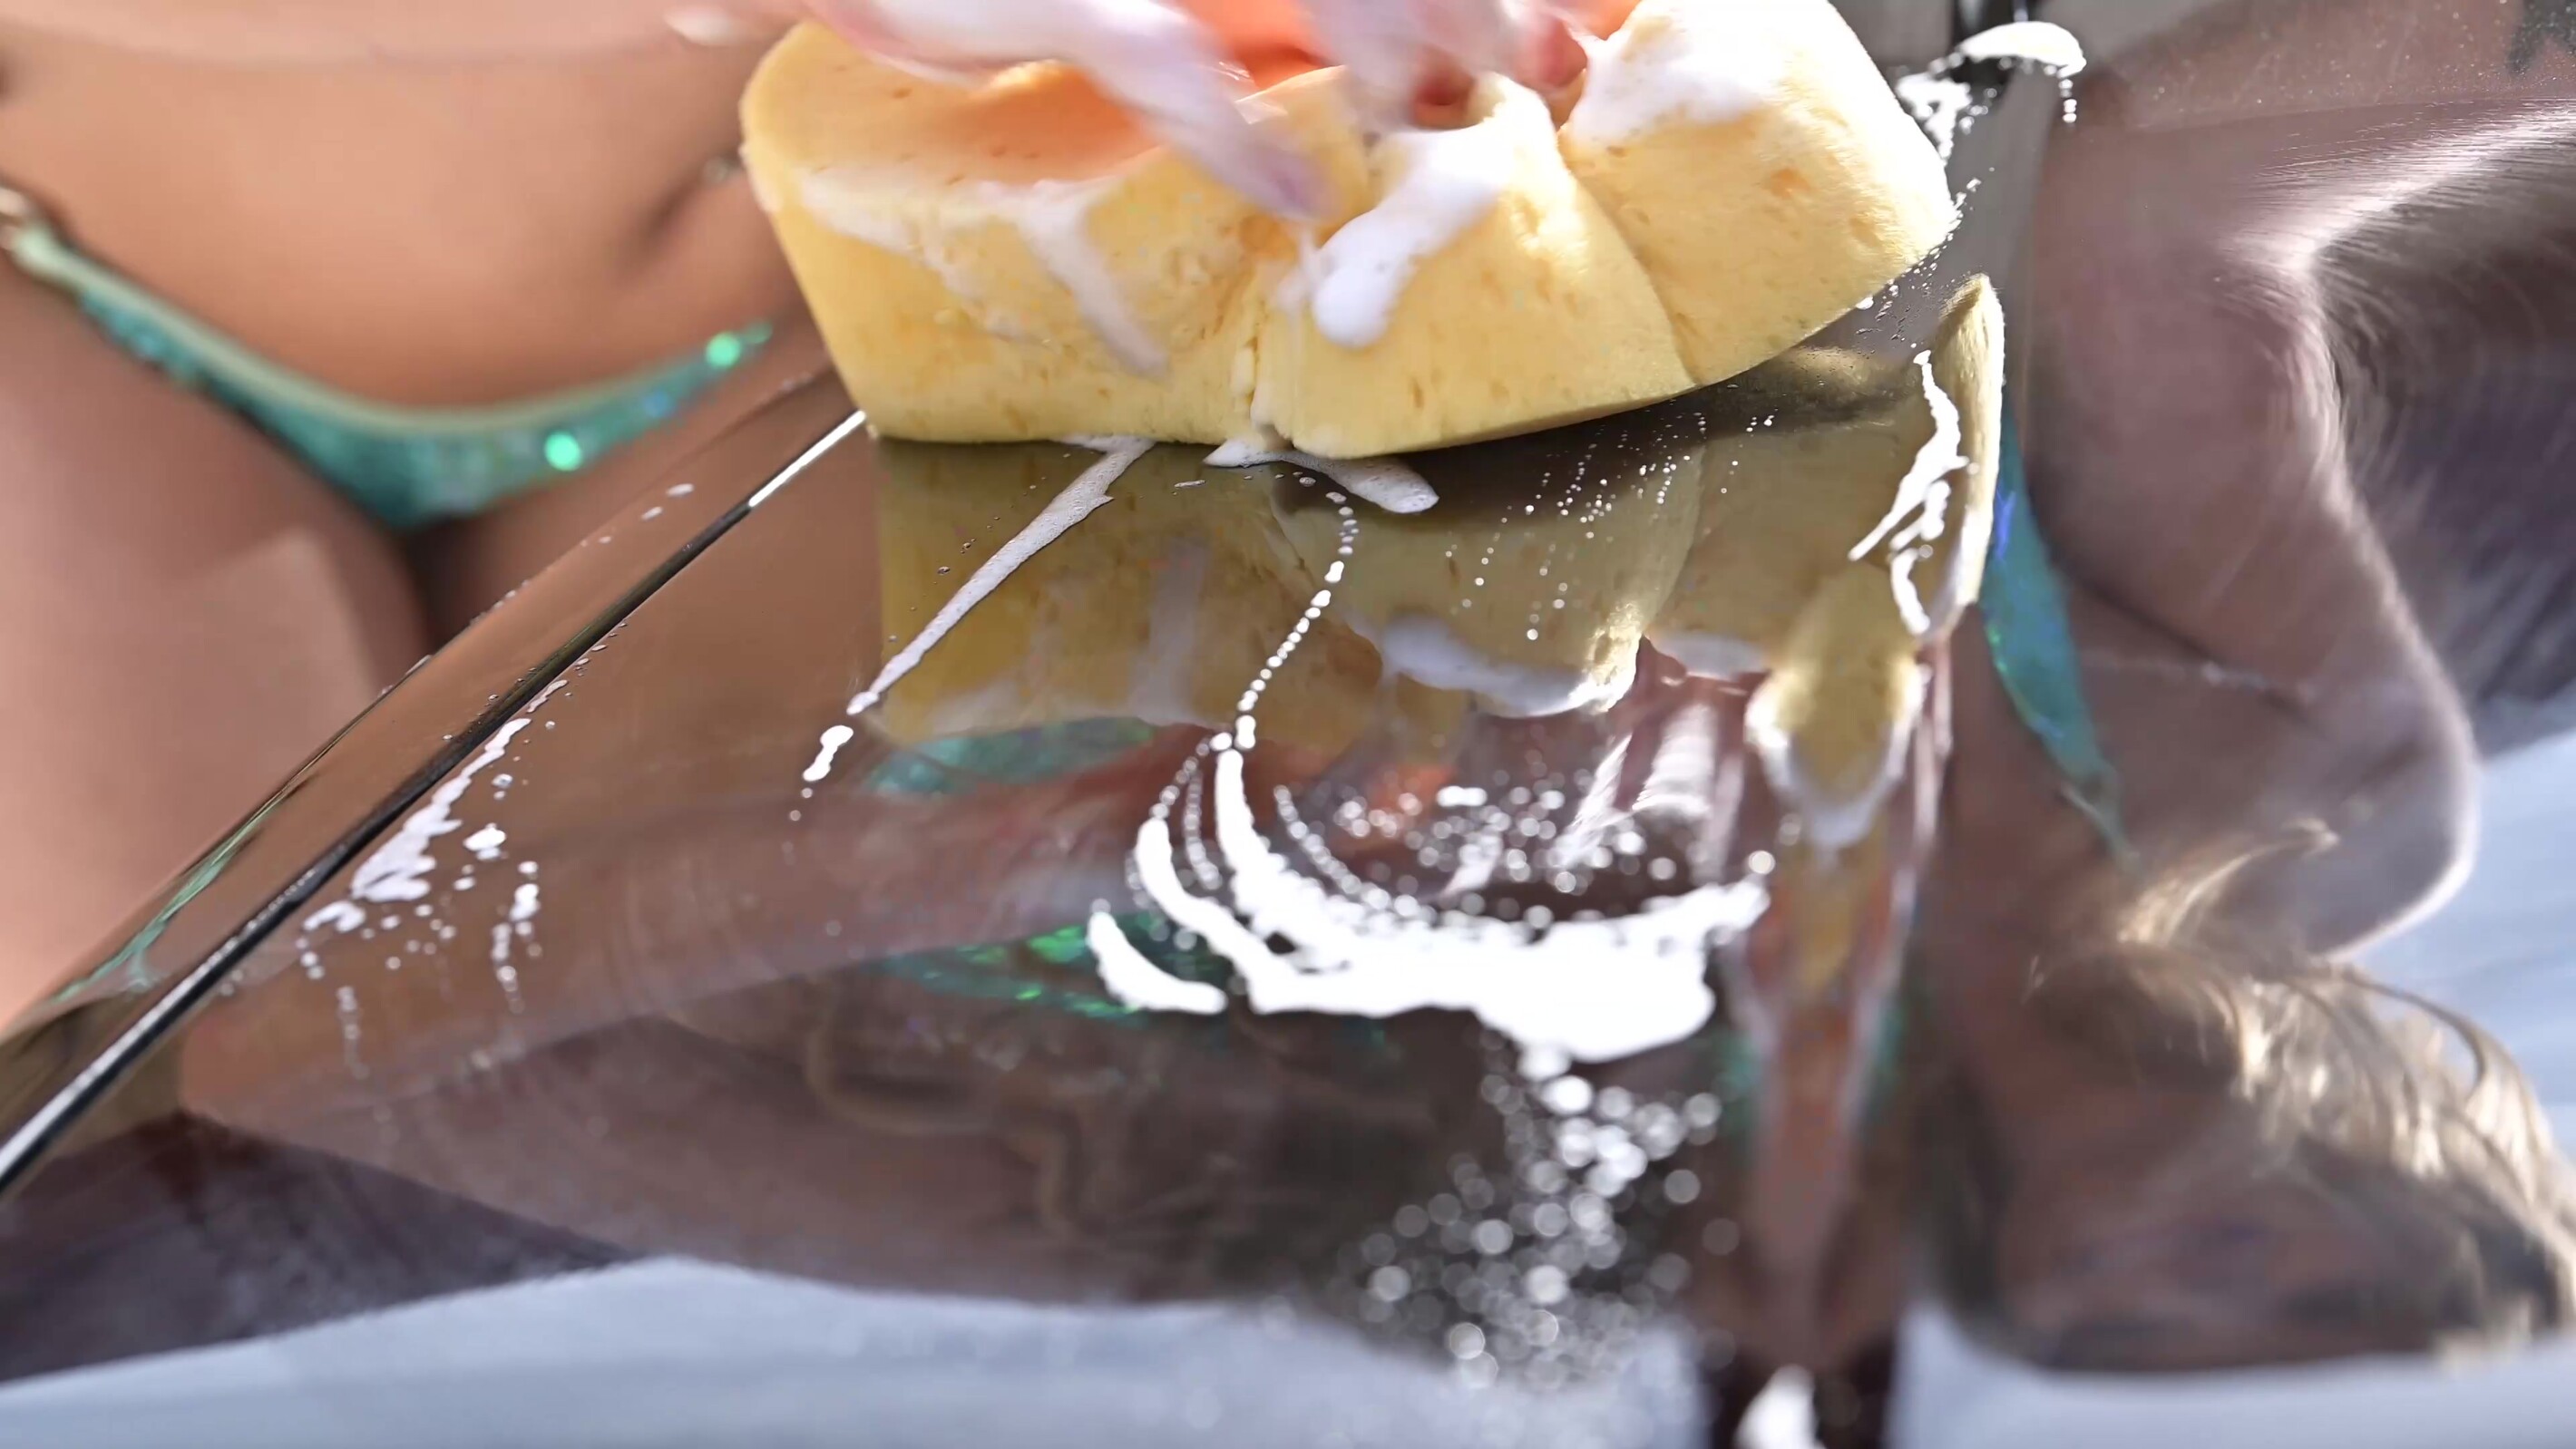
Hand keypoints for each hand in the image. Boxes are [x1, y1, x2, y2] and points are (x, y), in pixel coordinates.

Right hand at [795, 0, 1593, 216]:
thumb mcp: (1172, 5)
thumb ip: (1280, 24)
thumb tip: (1415, 80)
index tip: (1571, 50)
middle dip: (1477, 11)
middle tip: (1544, 83)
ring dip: (1387, 52)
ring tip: (1430, 117)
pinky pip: (1162, 59)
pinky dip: (1235, 131)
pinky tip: (1294, 184)